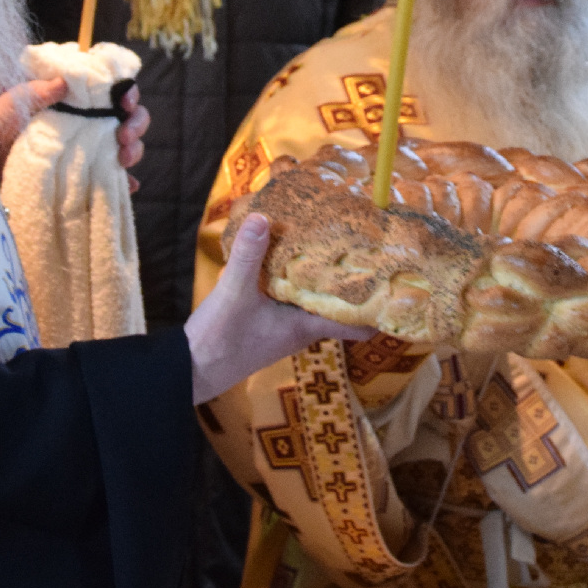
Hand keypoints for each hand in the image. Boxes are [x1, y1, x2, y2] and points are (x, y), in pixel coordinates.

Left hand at [0, 79, 151, 191]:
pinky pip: (116, 179)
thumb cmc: (1, 127)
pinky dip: (127, 181)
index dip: (128, 93)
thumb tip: (63, 82)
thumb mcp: (14, 102)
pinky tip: (127, 184)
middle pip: (130, 117)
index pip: (115, 90)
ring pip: (129, 146)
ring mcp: (92, 150)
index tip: (125, 100)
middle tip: (125, 135)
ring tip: (123, 159)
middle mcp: (91, 122)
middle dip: (136, 123)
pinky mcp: (89, 176)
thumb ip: (38, 90)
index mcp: (79, 100)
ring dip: (134, 150)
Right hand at [185, 214, 366, 403]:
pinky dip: (298, 282)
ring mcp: (285, 328)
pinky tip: (288, 259)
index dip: (380, 308)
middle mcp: (302, 329)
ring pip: (316, 301)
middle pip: (340, 306)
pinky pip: (293, 299)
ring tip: (333, 246)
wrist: (189, 370)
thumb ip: (248, 257)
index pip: (358, 324)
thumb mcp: (233, 294)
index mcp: (306, 326)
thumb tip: (265, 217)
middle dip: (353, 282)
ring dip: (324, 281)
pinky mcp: (267, 323)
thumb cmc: (219, 342)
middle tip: (369, 250)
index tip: (397, 283)